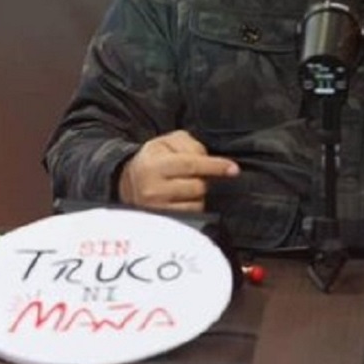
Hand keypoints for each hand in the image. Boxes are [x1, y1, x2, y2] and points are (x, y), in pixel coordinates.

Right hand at [117, 130, 238, 211]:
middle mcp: (153, 189)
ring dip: (199, 194)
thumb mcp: (168, 142)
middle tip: (196, 174)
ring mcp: (157, 209)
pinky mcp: (163, 221)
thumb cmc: (154, 159)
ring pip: (197, 203)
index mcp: (154, 165)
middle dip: (204, 179)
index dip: (215, 166)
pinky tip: (185, 198)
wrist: (129, 181)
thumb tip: (207, 159)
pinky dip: (194, 206)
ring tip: (186, 186)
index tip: (233, 169)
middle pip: (198, 186)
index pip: (192, 165)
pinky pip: (192, 215)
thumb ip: (190, 145)